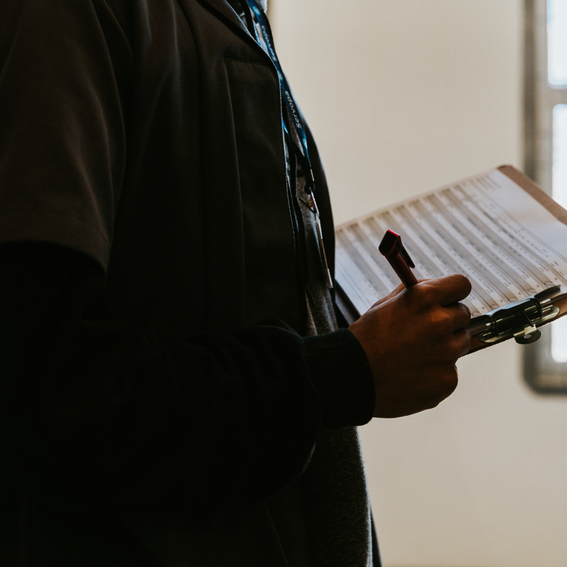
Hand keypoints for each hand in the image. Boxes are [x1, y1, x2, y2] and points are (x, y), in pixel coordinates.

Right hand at [349, 274, 471, 417]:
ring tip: (416, 354)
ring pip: (461, 343)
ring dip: (445, 346)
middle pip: (463, 315)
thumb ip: (414, 292)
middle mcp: (439, 323)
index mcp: (424, 298)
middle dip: (448, 321)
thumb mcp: (385, 304)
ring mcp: (446, 353)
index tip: (448, 300)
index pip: (461, 285)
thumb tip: (434, 287)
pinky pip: (451, 370)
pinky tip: (414, 373)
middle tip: (424, 332)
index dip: (453, 293)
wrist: (354, 378)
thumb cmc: (365, 341)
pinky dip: (437, 372)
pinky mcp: (448, 379)